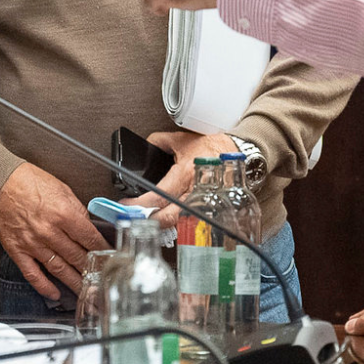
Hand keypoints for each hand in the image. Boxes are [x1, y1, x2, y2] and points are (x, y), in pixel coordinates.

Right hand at [0, 163, 108, 301]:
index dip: (103, 251)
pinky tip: (54, 294)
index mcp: (63, 214)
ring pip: (59, 269)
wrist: (0, 181)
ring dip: (74, 283)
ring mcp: (33, 243)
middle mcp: (49, 231)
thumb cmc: (28, 181)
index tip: (110, 259)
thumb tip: (88, 227)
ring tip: (86, 294)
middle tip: (102, 281)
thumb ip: (77, 210)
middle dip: (92, 271)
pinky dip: (44, 286)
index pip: (90, 239)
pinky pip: (33, 274)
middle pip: (77, 257)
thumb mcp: (62, 189)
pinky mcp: (18, 250)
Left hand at [120, 131, 235, 224]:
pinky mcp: (208, 208)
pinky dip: (174, 222)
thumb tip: (143, 147)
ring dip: (160, 224)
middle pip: (168, 217)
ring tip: (146, 220)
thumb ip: (157, 142)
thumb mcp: (180, 139)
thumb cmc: (211, 147)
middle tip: (132, 218)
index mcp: (185, 173)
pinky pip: (188, 221)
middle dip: (147, 221)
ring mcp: (202, 203)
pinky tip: (164, 220)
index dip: (139, 205)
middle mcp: (194, 191)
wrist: (236, 152)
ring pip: (178, 223)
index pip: (157, 197)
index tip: (127, 205)